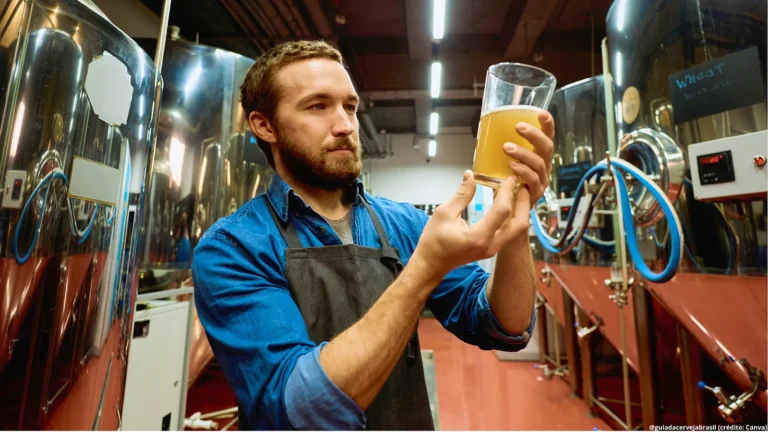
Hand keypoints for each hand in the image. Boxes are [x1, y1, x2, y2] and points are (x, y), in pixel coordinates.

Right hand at [412, 171, 530, 281]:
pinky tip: (508, 204)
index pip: (502, 211)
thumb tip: (471, 175)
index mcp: (479, 237)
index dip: (507, 192)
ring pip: (517, 230)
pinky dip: (512, 217)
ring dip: (520, 210)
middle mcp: (490, 245)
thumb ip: (462, 195)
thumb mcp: (444, 213)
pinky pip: (509, 232)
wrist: (431, 264)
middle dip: (523, 203)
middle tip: (522, 185)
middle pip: (519, 224)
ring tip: (517, 193)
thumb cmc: (433, 241)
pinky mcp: (492, 249)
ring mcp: (492, 249)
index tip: (509, 178)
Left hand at [502, 110, 554, 206]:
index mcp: (539, 155)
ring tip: (507, 147)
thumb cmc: (504, 183)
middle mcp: (544, 166)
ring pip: (538, 163)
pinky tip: (512, 167)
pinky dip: (523, 172)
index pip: (547, 136)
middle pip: (547, 147)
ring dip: (523, 153)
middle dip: (534, 135)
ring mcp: (541, 180)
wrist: (505, 211)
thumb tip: (485, 128)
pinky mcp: (535, 194)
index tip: (541, 113)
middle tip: (518, 127)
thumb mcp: (502, 162)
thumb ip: (500, 148)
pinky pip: (532, 180)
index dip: (547, 124)